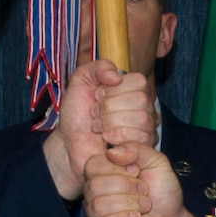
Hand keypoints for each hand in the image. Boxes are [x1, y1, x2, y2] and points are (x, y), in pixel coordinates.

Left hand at [42, 59, 156, 199]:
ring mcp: (147, 128)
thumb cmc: (77, 113)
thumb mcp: (81, 80)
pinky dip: (117, 138)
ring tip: (98, 128)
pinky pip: (140, 139)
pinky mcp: (143, 149)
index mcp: (134, 89)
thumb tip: (117, 77)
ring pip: (141, 120)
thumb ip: (98, 67)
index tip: (97, 96)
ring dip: (111, 123)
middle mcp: (145, 107)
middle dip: (109, 107)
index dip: (113, 89)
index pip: (139, 81)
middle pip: (140, 100)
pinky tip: (106, 140)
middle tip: (95, 114)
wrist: (69, 143)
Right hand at [83, 140, 194, 216]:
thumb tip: (112, 151)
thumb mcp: (157, 163)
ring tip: (144, 206)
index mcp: (104, 175)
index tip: (137, 172)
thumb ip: (137, 150)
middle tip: (145, 191)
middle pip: (94, 186)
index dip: (116, 168)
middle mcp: (95, 195)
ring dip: (128, 204)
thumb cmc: (163, 195)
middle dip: (126, 187)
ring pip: (98, 206)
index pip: (92, 165)